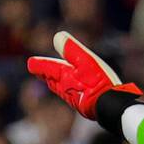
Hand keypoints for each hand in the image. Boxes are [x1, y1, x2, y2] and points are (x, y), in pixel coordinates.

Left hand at [27, 31, 142, 119]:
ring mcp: (75, 99)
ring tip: (54, 82)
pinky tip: (75, 93)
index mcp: (63, 76)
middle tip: (40, 72)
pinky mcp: (85, 106)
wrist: (112, 107)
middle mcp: (66, 88)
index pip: (47, 68)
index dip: (39, 65)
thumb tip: (57, 37)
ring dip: (57, 84)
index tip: (31, 64)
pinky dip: (70, 92)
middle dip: (46, 75)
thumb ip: (70, 49)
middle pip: (53, 80)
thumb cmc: (98, 82)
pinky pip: (73, 97)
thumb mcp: (85, 60)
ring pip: (62, 90)